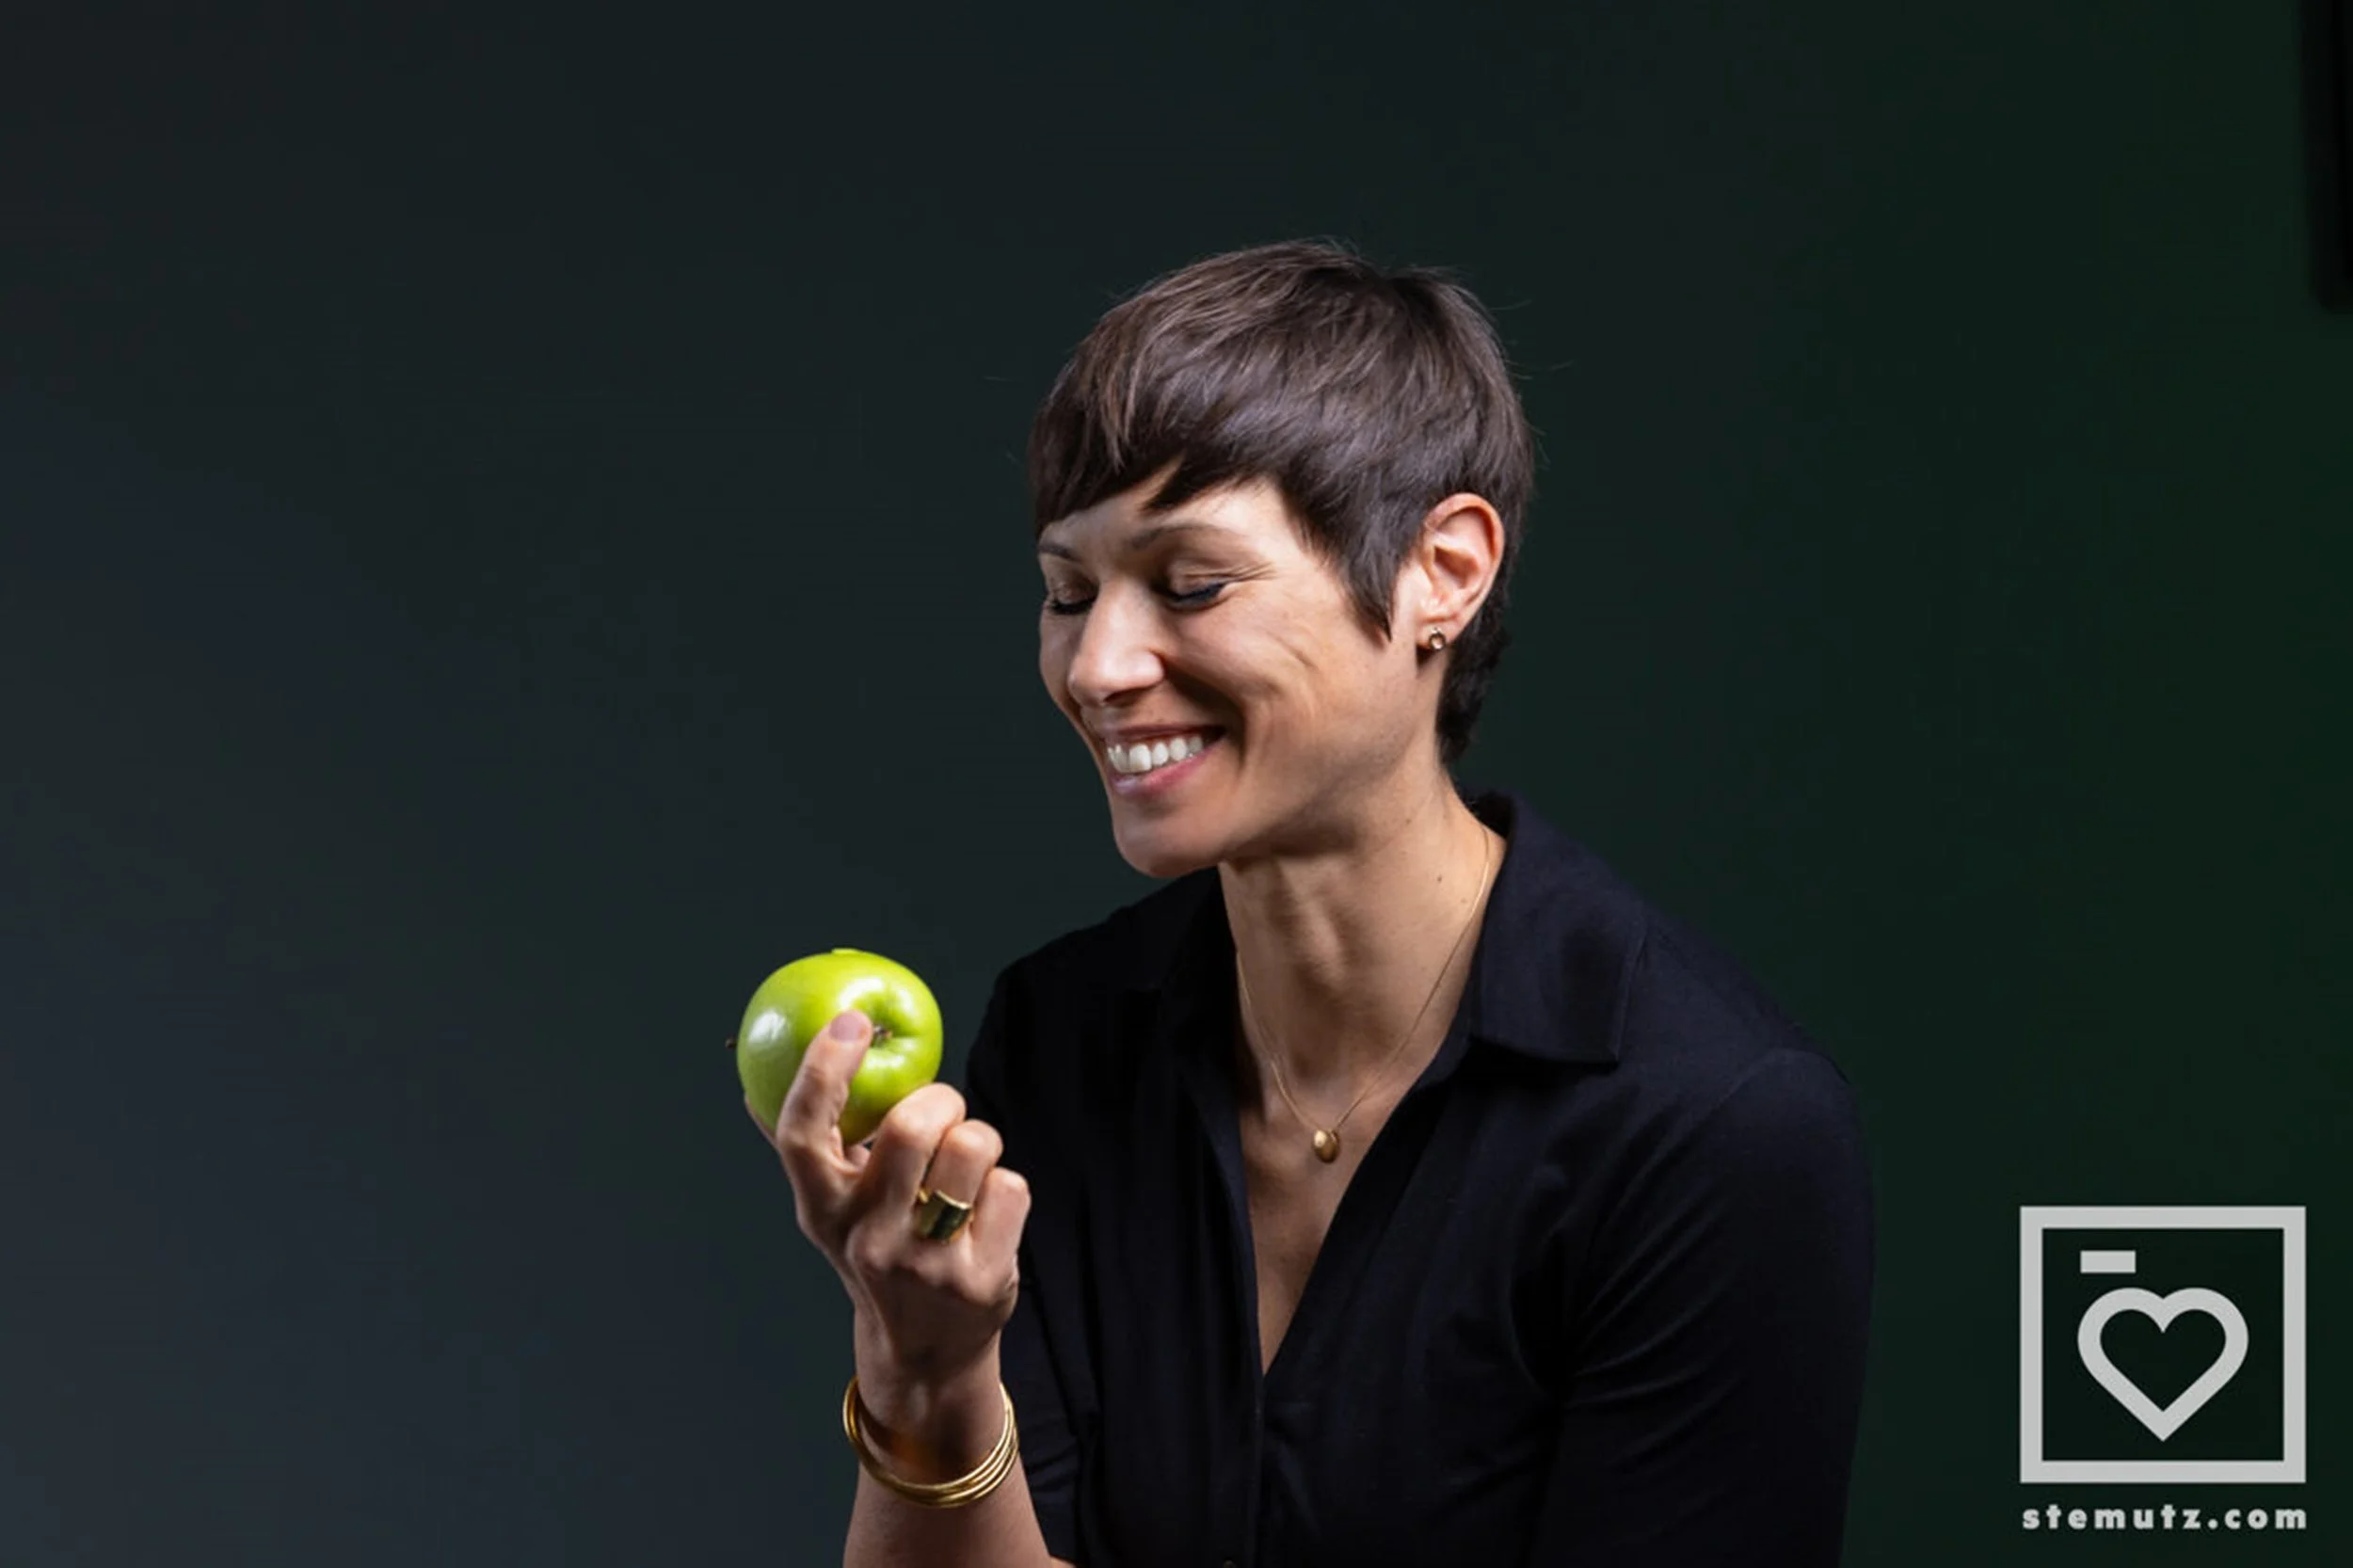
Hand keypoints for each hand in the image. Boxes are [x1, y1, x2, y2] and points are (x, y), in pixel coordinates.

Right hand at [752, 1008, 1031, 1399]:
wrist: (924, 1355)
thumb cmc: (878, 1255)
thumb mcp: (834, 1215)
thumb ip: (811, 1150)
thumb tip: (753, 1079)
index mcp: (823, 1213)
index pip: (804, 1134)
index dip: (822, 1070)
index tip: (849, 1022)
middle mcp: (868, 1240)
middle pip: (908, 1126)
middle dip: (938, 1098)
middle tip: (942, 1109)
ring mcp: (927, 1263)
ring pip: (971, 1145)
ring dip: (978, 1138)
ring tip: (966, 1166)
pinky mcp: (982, 1277)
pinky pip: (1010, 1185)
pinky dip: (1005, 1186)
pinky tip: (987, 1214)